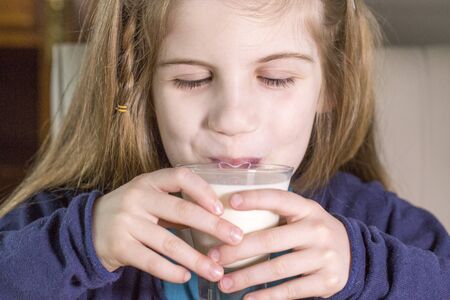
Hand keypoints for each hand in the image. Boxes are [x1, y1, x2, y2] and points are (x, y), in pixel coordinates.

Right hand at [92, 167, 242, 282]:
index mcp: (148, 182)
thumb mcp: (148, 198)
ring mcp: (127, 223)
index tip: (222, 208)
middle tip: (236, 239)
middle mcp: (137, 198)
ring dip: (197, 259)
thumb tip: (215, 216)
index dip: (203, 191)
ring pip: (170, 243)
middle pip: (182, 211)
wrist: (86, 229)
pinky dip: (172, 271)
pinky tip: (187, 276)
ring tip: (218, 271)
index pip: (180, 177)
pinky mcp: (120, 248)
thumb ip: (175, 204)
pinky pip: (152, 262)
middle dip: (214, 226)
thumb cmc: (129, 212)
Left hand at [207, 189, 350, 298]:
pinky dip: (267, 296)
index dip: (255, 198)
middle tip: (214, 257)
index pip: (279, 199)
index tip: (231, 201)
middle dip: (238, 250)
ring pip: (278, 268)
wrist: (353, 254)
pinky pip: (291, 290)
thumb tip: (231, 217)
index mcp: (307, 208)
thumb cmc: (313, 232)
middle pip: (271, 240)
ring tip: (225, 283)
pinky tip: (248, 299)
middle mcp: (317, 230)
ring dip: (247, 277)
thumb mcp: (302, 215)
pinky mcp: (327, 281)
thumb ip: (277, 213)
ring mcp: (324, 256)